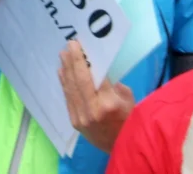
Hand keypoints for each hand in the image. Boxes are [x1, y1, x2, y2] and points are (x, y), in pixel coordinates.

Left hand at [58, 39, 134, 153]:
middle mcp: (92, 110)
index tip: (78, 45)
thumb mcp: (128, 100)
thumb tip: (97, 71)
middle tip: (69, 44)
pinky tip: (62, 71)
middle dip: (73, 60)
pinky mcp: (75, 122)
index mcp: (108, 103)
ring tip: (63, 54)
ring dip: (66, 69)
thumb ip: (113, 85)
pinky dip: (64, 83)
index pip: (93, 76)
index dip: (84, 59)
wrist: (122, 147)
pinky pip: (68, 98)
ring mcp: (81, 117)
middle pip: (79, 80)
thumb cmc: (130, 121)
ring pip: (71, 88)